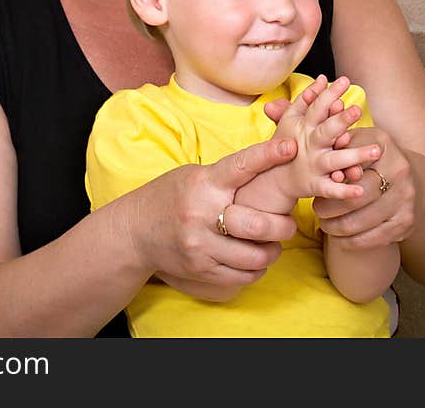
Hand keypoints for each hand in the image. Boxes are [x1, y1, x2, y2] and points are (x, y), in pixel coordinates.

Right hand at [126, 135, 299, 298]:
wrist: (133, 232)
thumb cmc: (169, 197)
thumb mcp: (193, 176)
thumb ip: (226, 175)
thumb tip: (270, 165)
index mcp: (203, 184)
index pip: (240, 167)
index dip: (268, 155)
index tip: (291, 147)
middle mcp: (201, 215)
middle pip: (257, 225)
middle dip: (283, 226)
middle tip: (289, 224)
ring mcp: (200, 247)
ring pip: (254, 257)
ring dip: (273, 250)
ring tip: (274, 243)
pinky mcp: (201, 270)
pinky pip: (243, 276)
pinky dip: (257, 268)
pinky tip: (256, 258)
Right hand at [265, 76, 364, 183]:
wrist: (273, 178)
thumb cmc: (288, 143)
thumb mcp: (292, 120)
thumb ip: (307, 99)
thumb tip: (322, 78)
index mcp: (303, 127)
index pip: (317, 107)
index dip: (329, 93)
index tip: (345, 80)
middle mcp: (309, 145)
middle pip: (326, 131)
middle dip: (341, 120)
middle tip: (358, 110)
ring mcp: (313, 165)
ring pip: (335, 160)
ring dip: (354, 156)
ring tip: (376, 151)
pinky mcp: (315, 185)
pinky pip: (332, 189)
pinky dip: (345, 191)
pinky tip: (360, 190)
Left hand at [313, 127, 416, 248]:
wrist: (410, 179)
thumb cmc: (371, 159)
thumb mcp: (356, 143)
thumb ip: (338, 147)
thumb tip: (327, 166)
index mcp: (382, 147)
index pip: (350, 164)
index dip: (333, 177)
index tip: (320, 184)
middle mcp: (399, 171)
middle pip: (355, 196)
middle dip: (329, 206)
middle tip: (316, 209)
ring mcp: (405, 198)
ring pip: (361, 221)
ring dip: (336, 226)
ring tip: (324, 223)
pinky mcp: (406, 222)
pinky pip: (373, 238)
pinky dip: (351, 241)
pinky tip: (338, 238)